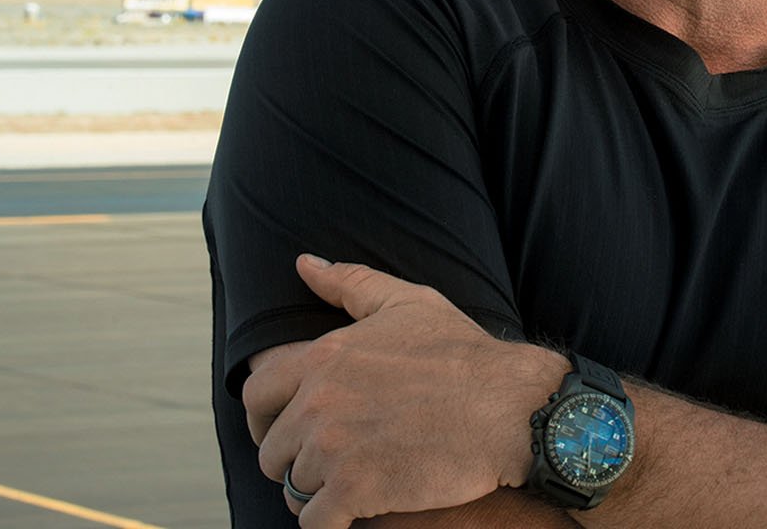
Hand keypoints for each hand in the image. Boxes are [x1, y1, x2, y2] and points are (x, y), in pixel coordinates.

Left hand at [242, 255, 564, 527]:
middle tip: (326, 463)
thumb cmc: (463, 355)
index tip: (283, 429)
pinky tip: (353, 513)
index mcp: (323, 357)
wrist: (511, 409)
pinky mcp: (357, 490)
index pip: (255, 395)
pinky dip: (329, 523)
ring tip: (347, 485)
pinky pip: (316, 523)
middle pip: (271, 451)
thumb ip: (350, 283)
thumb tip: (304, 263)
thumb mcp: (407, 303)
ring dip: (315, 493)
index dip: (264, 418)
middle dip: (294, 460)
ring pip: (293, 489)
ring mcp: (334, 448)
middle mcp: (318, 402)